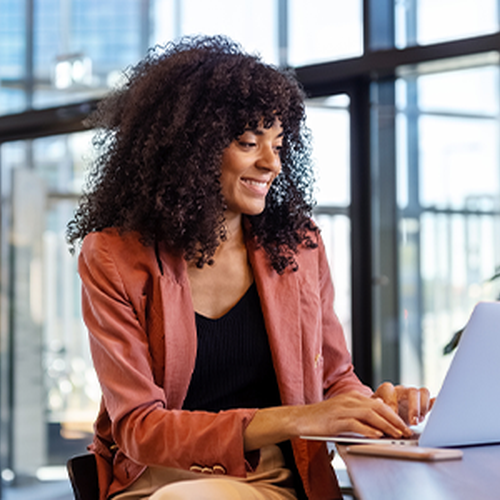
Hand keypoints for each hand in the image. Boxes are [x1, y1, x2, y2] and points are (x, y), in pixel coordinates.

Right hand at [296, 391, 412, 439]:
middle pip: (377, 407)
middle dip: (394, 420)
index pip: (379, 404)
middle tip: (406, 431)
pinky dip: (367, 429)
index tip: (404, 425)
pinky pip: (355, 423)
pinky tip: (376, 435)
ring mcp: (342, 409)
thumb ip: (360, 409)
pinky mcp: (335, 420)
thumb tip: (379, 410)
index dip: (394, 414)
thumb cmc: (322, 417)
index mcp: (352, 396)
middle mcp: (349, 400)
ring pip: (369, 414)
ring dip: (385, 425)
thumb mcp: (343, 410)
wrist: (301, 418)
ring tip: (396, 434)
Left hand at [372, 382, 432, 426]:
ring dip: (423, 407)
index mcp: (387, 390)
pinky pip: (431, 400)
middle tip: (414, 421)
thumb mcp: (374, 412)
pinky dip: (434, 405)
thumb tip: (380, 406)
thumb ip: (377, 410)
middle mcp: (401, 390)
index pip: (390, 391)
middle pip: (412, 391)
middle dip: (414, 407)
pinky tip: (436, 413)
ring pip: (423, 392)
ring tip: (420, 421)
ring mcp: (412, 396)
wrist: (382, 414)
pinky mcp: (421, 403)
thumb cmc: (376, 412)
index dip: (392, 404)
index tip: (393, 416)